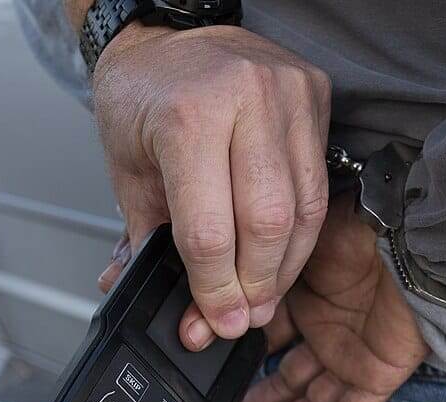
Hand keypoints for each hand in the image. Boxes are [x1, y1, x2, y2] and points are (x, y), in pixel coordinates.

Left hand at [92, 22, 330, 346]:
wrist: (165, 37)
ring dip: (286, 265)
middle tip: (244, 315)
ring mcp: (287, 93)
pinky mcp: (314, 94)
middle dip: (257, 284)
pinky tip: (281, 252)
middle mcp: (244, 98)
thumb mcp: (127, 171)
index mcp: (186, 116)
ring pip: (305, 208)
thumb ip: (149, 242)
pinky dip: (302, 230)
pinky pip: (318, 182)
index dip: (215, 288)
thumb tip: (177, 310)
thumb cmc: (141, 99)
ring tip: (264, 293)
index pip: (210, 230)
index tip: (218, 319)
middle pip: (268, 224)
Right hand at [227, 196, 428, 401]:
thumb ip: (251, 283)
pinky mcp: (377, 377)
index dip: (234, 359)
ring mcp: (352, 357)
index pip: (262, 340)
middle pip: (283, 380)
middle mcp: (326, 331)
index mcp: (303, 298)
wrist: (410, 246)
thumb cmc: (355, 234)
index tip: (202, 376)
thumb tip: (208, 306)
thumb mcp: (287, 254)